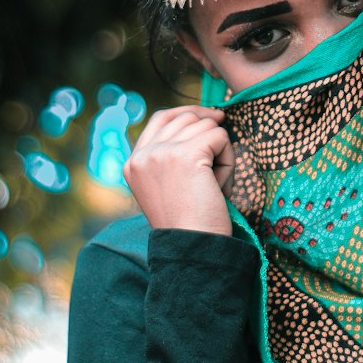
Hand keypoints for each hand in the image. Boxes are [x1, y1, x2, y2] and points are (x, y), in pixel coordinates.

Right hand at [123, 106, 234, 236]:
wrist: (192, 248)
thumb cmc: (190, 224)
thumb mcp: (169, 186)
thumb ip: (173, 156)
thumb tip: (208, 118)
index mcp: (133, 163)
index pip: (162, 118)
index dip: (189, 114)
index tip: (212, 119)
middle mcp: (143, 155)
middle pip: (186, 118)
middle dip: (209, 136)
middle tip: (216, 168)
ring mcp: (162, 152)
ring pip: (206, 126)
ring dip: (220, 153)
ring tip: (214, 186)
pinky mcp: (186, 153)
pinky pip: (221, 136)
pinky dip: (229, 161)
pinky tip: (219, 186)